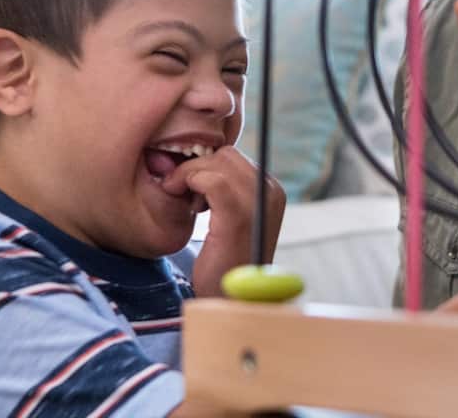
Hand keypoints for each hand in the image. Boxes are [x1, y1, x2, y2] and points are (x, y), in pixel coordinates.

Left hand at [179, 146, 285, 297]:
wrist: (230, 303)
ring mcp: (258, 202)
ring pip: (216, 162)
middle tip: (185, 197)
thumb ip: (226, 189)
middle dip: (197, 168)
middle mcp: (272, 192)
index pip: (233, 157)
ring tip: (187, 205)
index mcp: (272, 191)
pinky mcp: (238, 215)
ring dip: (190, 177)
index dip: (206, 167)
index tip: (192, 192)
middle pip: (225, 155)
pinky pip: (209, 179)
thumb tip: (201, 159)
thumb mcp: (231, 218)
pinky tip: (187, 208)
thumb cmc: (225, 263)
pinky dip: (189, 184)